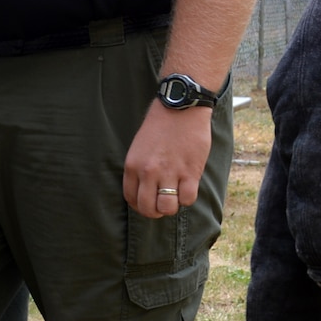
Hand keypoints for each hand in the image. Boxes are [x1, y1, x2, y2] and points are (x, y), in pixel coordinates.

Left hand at [122, 102, 212, 220]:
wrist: (180, 108)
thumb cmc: (160, 126)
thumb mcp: (139, 147)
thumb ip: (140, 169)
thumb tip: (145, 190)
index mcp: (132, 165)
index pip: (130, 198)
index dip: (139, 206)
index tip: (147, 203)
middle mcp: (148, 172)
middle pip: (147, 208)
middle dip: (155, 212)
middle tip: (162, 205)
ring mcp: (169, 173)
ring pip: (167, 208)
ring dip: (172, 207)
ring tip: (175, 197)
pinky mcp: (190, 172)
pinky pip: (188, 199)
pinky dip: (188, 198)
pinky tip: (188, 188)